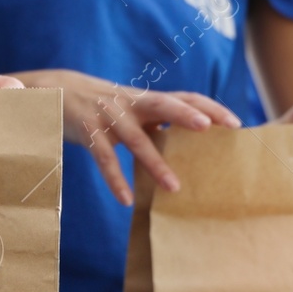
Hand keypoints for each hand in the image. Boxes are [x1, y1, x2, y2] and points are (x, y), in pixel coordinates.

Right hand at [18, 69, 241, 204]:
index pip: (184, 97)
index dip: (210, 107)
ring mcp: (109, 116)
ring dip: (156, 163)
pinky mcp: (88, 131)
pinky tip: (126, 200)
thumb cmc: (104, 106)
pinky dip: (115, 179)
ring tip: (175, 188)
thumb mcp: (132, 108)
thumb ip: (158, 120)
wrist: (56, 91)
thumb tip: (194, 138)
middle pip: (164, 105)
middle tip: (210, 128)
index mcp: (147, 98)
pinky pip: (104, 158)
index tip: (236, 123)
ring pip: (136, 140)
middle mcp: (131, 103)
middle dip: (187, 115)